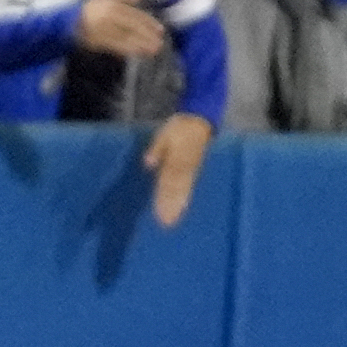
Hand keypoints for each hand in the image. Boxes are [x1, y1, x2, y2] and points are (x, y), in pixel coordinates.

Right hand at [75, 0, 166, 59]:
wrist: (66, 22)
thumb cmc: (88, 9)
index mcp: (111, 6)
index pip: (134, 15)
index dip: (149, 23)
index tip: (160, 30)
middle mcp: (108, 18)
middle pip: (132, 28)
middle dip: (147, 36)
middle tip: (160, 43)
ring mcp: (102, 31)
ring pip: (126, 39)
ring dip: (141, 46)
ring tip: (154, 51)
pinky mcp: (97, 42)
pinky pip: (116, 47)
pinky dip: (129, 51)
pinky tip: (139, 53)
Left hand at [142, 112, 212, 228]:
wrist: (198, 123)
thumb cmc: (178, 128)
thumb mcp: (164, 135)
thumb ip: (157, 149)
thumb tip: (148, 163)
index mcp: (175, 161)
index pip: (167, 183)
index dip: (162, 198)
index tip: (158, 211)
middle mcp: (183, 170)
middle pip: (175, 191)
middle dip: (170, 207)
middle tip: (164, 223)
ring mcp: (190, 172)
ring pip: (183, 192)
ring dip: (177, 207)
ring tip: (170, 222)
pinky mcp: (193, 172)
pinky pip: (189, 188)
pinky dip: (185, 200)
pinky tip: (181, 210)